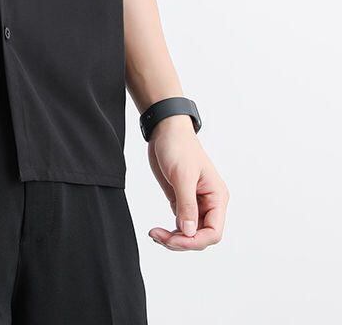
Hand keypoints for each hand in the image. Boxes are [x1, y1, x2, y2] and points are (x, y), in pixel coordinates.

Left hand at [147, 115, 229, 250]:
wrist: (165, 130)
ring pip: (190, 233)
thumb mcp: (182, 175)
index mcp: (216, 197)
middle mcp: (209, 203)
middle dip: (182, 241)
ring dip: (174, 238)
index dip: (195, 241)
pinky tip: (158, 231)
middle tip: (158, 236)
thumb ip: (187, 205)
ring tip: (155, 234)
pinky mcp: (181, 200)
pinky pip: (180, 224)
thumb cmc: (178, 146)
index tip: (174, 239)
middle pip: (201, 236)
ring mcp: (195, 203)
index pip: (213, 232)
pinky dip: (171, 231)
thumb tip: (189, 232)